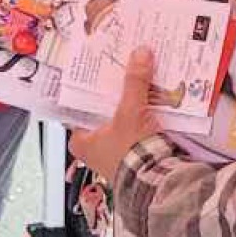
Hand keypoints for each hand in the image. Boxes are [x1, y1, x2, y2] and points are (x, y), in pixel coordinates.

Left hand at [68, 47, 161, 184]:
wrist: (158, 183)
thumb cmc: (132, 154)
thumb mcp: (130, 112)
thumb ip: (134, 83)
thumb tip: (140, 54)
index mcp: (81, 141)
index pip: (78, 109)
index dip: (87, 90)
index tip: (95, 72)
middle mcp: (94, 150)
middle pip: (102, 113)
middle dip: (113, 97)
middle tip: (121, 72)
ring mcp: (114, 155)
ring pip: (120, 122)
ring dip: (130, 107)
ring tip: (139, 84)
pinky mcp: (134, 159)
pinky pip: (136, 132)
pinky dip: (143, 120)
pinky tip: (154, 103)